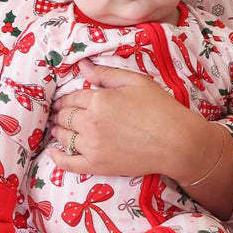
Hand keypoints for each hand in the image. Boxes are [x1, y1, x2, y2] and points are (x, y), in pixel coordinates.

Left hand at [51, 62, 207, 179]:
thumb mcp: (135, 81)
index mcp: (98, 100)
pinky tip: (53, 152)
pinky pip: (68, 163)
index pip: (72, 97)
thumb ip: (105, 73)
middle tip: (63, 113)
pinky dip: (57, 157)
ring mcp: (92, 146)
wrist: (178, 143)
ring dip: (59, 130)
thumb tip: (82, 65)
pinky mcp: (97, 166)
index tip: (68, 100)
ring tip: (59, 128)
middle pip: (64, 116)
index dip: (69, 98)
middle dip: (62, 113)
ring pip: (63, 136)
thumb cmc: (160, 108)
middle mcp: (90, 123)